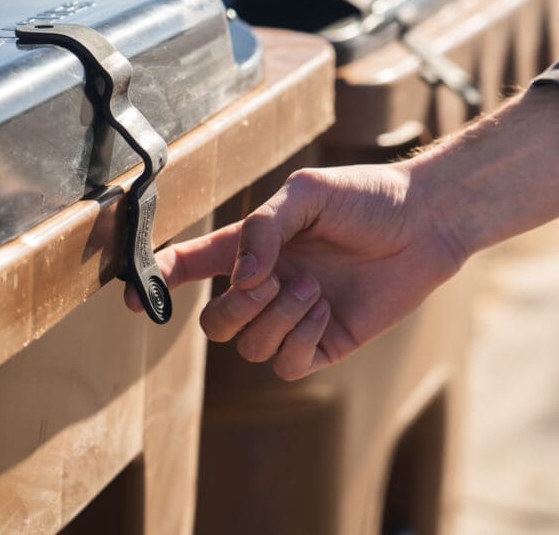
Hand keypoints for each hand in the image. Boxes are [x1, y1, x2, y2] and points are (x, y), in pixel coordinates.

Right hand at [126, 86, 558, 380]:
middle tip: (272, 281)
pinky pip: (288, 365)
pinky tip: (325, 310)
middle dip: (235, 309)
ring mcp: (295, 317)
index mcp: (254, 247)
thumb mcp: (304, 193)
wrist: (425, 220)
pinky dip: (299, 339)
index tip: (133, 298)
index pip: (193, 266)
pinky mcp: (326, 342)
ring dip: (276, 319)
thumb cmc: (366, 195)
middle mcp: (268, 285)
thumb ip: (262, 229)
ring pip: (249, 348)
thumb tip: (242, 278)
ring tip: (313, 289)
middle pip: (216, 325)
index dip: (158, 281)